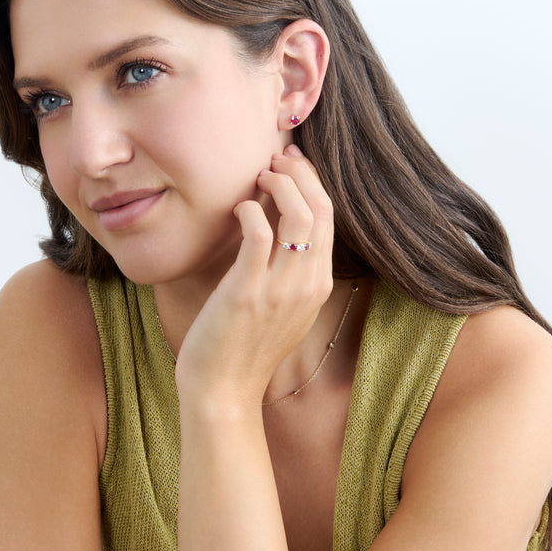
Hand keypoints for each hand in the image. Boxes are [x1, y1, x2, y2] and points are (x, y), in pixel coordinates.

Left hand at [174, 143, 334, 414]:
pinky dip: (251, 211)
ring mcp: (280, 290)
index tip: (292, 164)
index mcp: (318, 286)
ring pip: (298, 217)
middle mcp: (307, 285)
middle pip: (320, 210)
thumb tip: (273, 220)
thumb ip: (286, 270)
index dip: (312, 183)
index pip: (328, 219)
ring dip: (280, 185)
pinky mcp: (247, 293)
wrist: (223, 391)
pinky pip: (258, 236)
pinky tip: (239, 207)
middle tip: (275, 159)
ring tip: (260, 174)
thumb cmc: (244, 348)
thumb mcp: (281, 308)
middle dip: (300, 174)